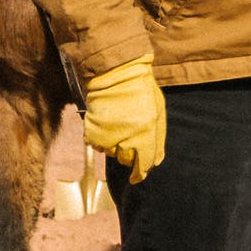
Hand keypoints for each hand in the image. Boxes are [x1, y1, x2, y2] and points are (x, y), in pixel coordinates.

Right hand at [80, 55, 165, 176]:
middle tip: (129, 135)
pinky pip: (98, 146)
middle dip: (129, 153)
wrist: (116, 73)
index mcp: (146, 131)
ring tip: (118, 123)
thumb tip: (155, 161)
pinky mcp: (92, 132)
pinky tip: (107, 124)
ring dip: (115, 144)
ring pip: (111, 153)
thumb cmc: (141, 91)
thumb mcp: (158, 112)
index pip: (144, 163)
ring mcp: (107, 135)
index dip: (140, 173)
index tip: (136, 177)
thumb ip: (157, 138)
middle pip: (126, 160)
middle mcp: (126, 136)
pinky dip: (102, 139)